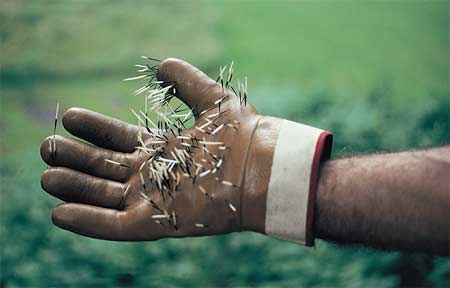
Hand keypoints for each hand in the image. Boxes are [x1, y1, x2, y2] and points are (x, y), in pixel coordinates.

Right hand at [40, 58, 277, 239]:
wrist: (263, 167)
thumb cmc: (242, 133)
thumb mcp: (212, 98)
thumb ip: (186, 80)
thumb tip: (161, 65)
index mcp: (162, 150)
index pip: (119, 140)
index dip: (94, 129)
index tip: (69, 117)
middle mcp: (154, 176)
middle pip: (105, 168)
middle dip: (75, 159)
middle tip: (46, 146)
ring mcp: (154, 201)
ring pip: (104, 196)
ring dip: (75, 188)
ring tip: (46, 176)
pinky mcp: (158, 222)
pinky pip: (115, 225)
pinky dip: (88, 221)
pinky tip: (59, 212)